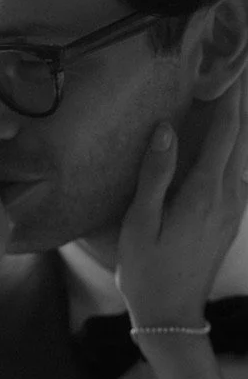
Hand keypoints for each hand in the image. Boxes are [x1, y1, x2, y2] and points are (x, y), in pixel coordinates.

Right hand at [117, 69, 247, 326]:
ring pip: (244, 155)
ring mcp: (234, 209)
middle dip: (240, 103)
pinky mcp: (230, 220)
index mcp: (204, 193)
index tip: (232, 63)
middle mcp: (228, 196)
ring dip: (239, 126)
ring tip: (231, 99)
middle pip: (243, 137)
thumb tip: (166, 128)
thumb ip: (155, 174)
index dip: (231, 94)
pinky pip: (239, 173)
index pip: (227, 130)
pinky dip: (234, 150)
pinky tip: (222, 145)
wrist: (172, 315)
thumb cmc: (147, 272)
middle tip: (236, 68)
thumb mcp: (140, 224)